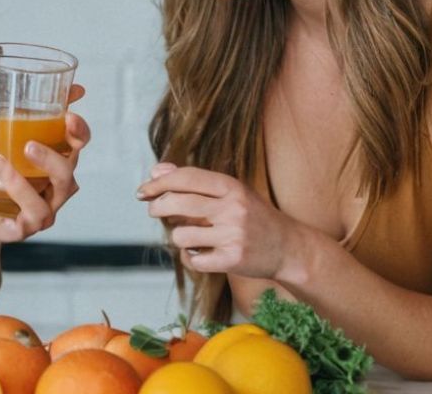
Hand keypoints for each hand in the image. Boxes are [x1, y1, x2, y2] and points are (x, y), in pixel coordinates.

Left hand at [0, 85, 89, 246]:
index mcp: (49, 160)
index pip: (75, 142)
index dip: (78, 128)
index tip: (70, 111)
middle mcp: (53, 184)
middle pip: (71, 166)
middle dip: (60, 151)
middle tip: (31, 143)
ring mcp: (44, 207)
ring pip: (58, 191)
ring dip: (32, 174)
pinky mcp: (28, 227)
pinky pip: (32, 214)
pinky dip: (17, 195)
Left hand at [137, 163, 301, 278]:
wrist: (289, 248)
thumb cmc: (252, 216)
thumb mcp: (229, 191)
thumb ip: (194, 180)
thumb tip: (156, 171)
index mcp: (231, 186)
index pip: (185, 178)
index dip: (158, 183)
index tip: (142, 191)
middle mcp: (232, 208)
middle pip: (176, 203)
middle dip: (157, 207)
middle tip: (154, 211)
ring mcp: (233, 235)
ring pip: (180, 235)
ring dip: (179, 237)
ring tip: (192, 237)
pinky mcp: (232, 260)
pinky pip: (192, 260)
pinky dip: (191, 258)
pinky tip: (202, 254)